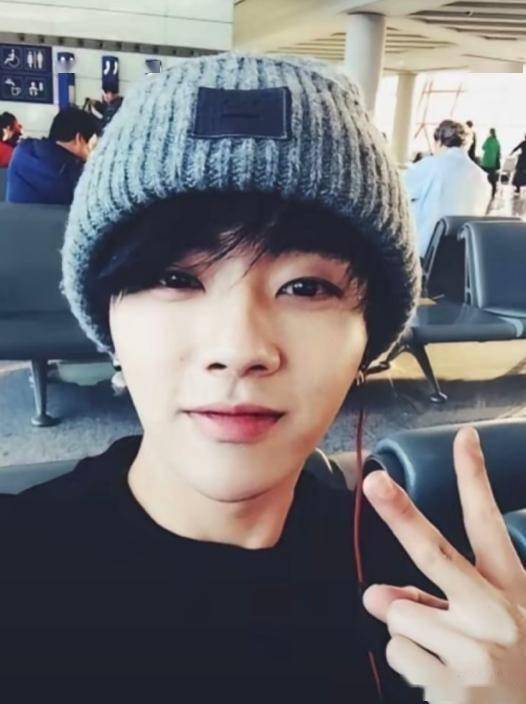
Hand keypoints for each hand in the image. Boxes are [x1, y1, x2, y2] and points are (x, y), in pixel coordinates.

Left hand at [362, 426, 525, 703]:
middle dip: (400, 513)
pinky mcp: (456, 687)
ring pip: (399, 613)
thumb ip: (438, 598)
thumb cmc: (513, 664)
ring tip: (447, 653)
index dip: (474, 478)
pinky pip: (398, 652)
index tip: (464, 437)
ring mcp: (476, 651)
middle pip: (434, 553)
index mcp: (512, 589)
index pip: (488, 524)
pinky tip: (443, 678)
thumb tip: (375, 595)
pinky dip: (411, 664)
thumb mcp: (494, 622)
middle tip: (374, 482)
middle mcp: (496, 614)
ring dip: (410, 631)